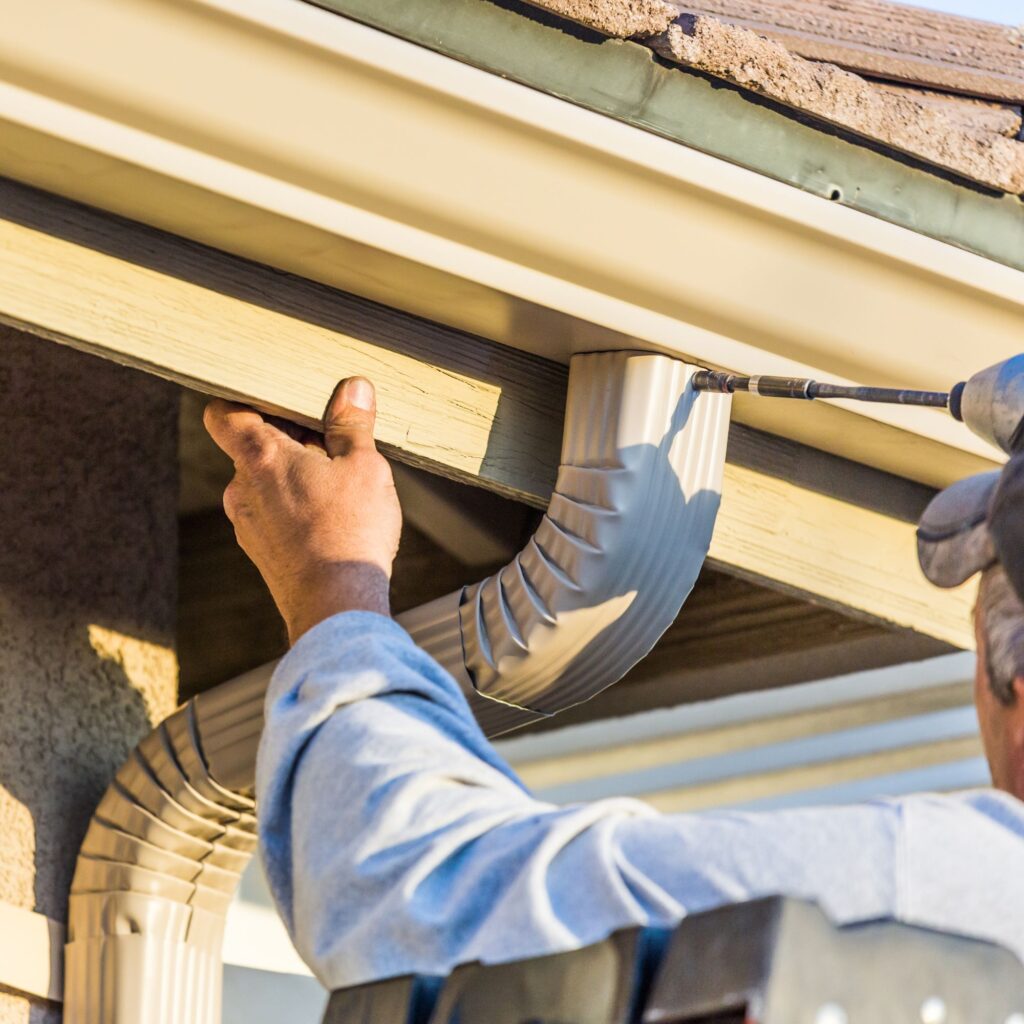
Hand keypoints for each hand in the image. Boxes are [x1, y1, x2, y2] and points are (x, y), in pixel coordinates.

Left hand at [204, 377, 401, 642]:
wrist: (336, 606)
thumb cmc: (349, 532)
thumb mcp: (364, 466)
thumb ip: (353, 425)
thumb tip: (354, 389)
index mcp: (260, 457)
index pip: (224, 413)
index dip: (244, 400)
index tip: (277, 400)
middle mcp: (242, 489)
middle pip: (253, 447)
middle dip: (290, 440)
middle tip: (333, 442)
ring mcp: (247, 523)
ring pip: (266, 483)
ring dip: (296, 476)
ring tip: (340, 484)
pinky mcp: (261, 551)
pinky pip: (273, 514)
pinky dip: (296, 508)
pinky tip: (333, 519)